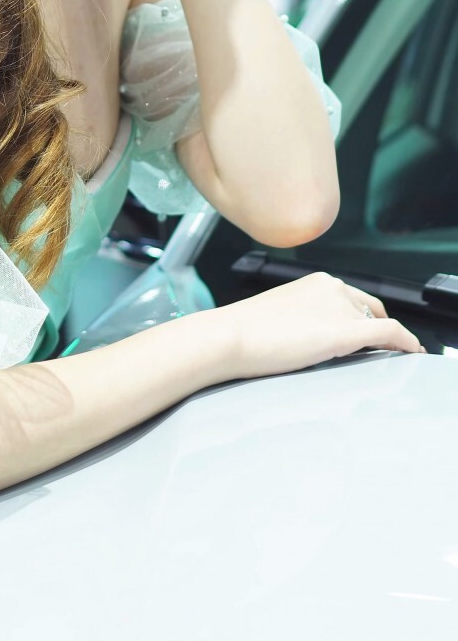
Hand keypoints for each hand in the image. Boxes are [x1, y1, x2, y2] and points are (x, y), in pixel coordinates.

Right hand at [209, 272, 423, 382]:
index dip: (366, 317)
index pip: (352, 299)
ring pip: (378, 324)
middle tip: (382, 349)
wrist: (230, 336)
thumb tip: (310, 336)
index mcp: (315, 281)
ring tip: (390, 358)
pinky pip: (388, 333)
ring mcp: (340, 307)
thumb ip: (303, 318)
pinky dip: (405, 342)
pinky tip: (411, 352)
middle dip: (377, 328)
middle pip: (370, 309)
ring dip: (386, 342)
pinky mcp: (345, 331)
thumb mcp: (278, 316)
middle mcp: (333, 287)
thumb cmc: (242, 332)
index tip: (370, 333)